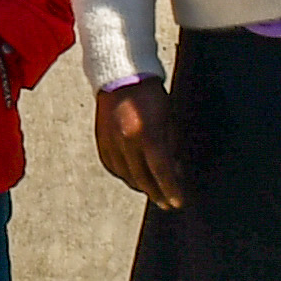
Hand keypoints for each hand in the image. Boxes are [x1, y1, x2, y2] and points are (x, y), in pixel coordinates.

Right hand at [92, 81, 185, 209]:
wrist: (120, 77)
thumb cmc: (150, 94)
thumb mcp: (168, 118)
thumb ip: (172, 146)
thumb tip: (177, 171)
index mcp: (146, 134)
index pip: (161, 171)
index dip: (171, 190)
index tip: (178, 202)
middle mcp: (126, 142)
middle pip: (143, 179)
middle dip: (158, 194)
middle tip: (168, 203)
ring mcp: (111, 143)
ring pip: (127, 177)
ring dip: (142, 187)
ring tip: (153, 191)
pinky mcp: (101, 142)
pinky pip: (113, 168)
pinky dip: (125, 176)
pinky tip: (135, 178)